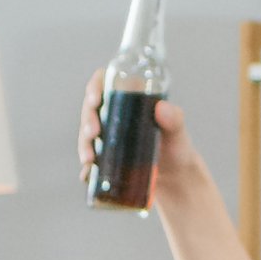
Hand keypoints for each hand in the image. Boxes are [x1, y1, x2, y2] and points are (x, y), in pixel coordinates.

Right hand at [79, 68, 198, 188]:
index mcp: (128, 98)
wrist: (174, 176)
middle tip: (93, 133)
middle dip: (87, 121)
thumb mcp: (177, 132)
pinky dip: (86, 169)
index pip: (104, 83)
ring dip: (83, 144)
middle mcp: (113, 114)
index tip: (95, 100)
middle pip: (90, 109)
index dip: (94, 88)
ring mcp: (106, 137)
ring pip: (86, 134)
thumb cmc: (176, 146)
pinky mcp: (104, 159)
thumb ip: (175, 119)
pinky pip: (89, 161)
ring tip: (89, 158)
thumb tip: (161, 108)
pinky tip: (87, 175)